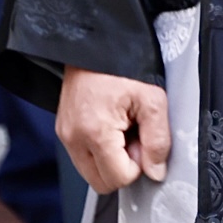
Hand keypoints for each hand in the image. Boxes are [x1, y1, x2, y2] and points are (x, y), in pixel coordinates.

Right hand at [57, 69, 172, 190]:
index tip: (142, 141)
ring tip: (122, 128)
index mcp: (94, 132)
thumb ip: (158, 140)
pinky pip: (84, 156)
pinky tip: (111, 124)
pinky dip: (100, 149)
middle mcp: (73, 137)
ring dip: (111, 159)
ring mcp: (65, 134)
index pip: (118, 179)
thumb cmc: (123, 63)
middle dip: (122, 167)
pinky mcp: (64, 129)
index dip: (137, 166)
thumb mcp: (153, 99)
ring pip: (92, 172)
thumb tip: (156, 171)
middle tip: (133, 136)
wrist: (98, 39)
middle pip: (101, 182)